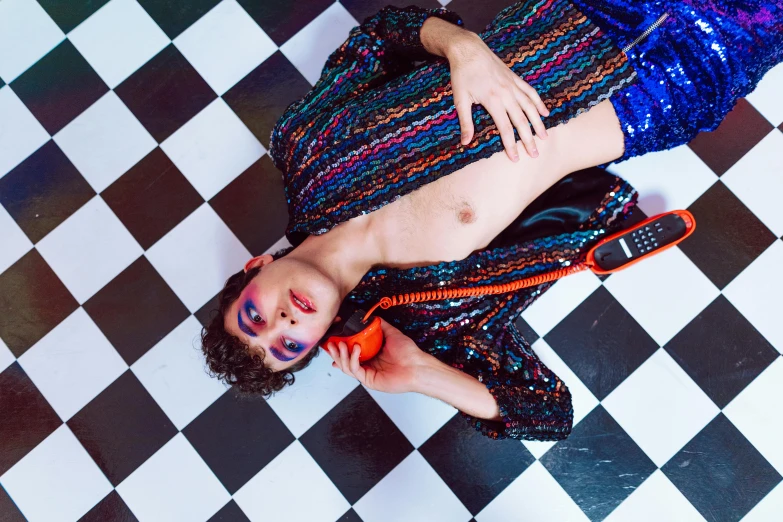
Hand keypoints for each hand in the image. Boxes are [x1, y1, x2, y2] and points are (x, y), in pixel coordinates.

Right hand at [324, 317, 432, 393]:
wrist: (417, 366)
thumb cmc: (409, 353)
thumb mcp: (391, 333)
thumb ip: (380, 325)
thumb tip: (371, 316)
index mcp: (371, 355)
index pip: (350, 352)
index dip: (340, 347)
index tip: (333, 339)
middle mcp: (368, 365)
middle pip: (345, 360)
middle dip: (335, 352)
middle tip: (330, 343)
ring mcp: (368, 373)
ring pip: (346, 366)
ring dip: (342, 355)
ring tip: (342, 344)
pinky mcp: (369, 380)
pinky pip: (355, 370)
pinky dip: (352, 359)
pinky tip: (354, 349)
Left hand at [447, 33, 549, 160]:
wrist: (469, 50)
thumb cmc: (462, 75)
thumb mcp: (460, 100)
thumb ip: (465, 122)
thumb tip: (465, 143)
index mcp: (493, 101)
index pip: (506, 129)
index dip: (511, 145)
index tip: (516, 158)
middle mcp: (507, 94)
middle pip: (522, 121)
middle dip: (529, 140)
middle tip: (535, 154)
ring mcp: (513, 85)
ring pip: (530, 107)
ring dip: (538, 124)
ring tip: (544, 138)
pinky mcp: (515, 78)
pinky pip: (530, 92)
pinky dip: (539, 103)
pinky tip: (545, 113)